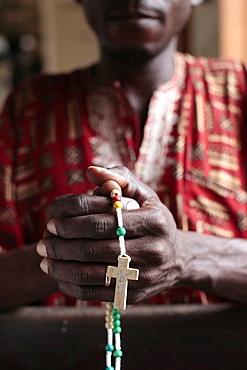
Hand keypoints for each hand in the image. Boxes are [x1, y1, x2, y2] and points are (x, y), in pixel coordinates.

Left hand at [36, 166, 177, 303]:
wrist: (177, 258)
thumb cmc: (153, 220)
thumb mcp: (144, 195)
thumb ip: (119, 178)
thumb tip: (91, 171)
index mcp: (154, 221)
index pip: (102, 221)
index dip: (71, 221)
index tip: (51, 221)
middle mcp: (152, 250)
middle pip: (94, 249)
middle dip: (61, 245)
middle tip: (42, 242)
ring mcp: (144, 276)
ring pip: (91, 274)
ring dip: (61, 267)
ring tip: (44, 259)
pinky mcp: (134, 295)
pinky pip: (96, 293)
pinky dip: (72, 285)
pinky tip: (60, 275)